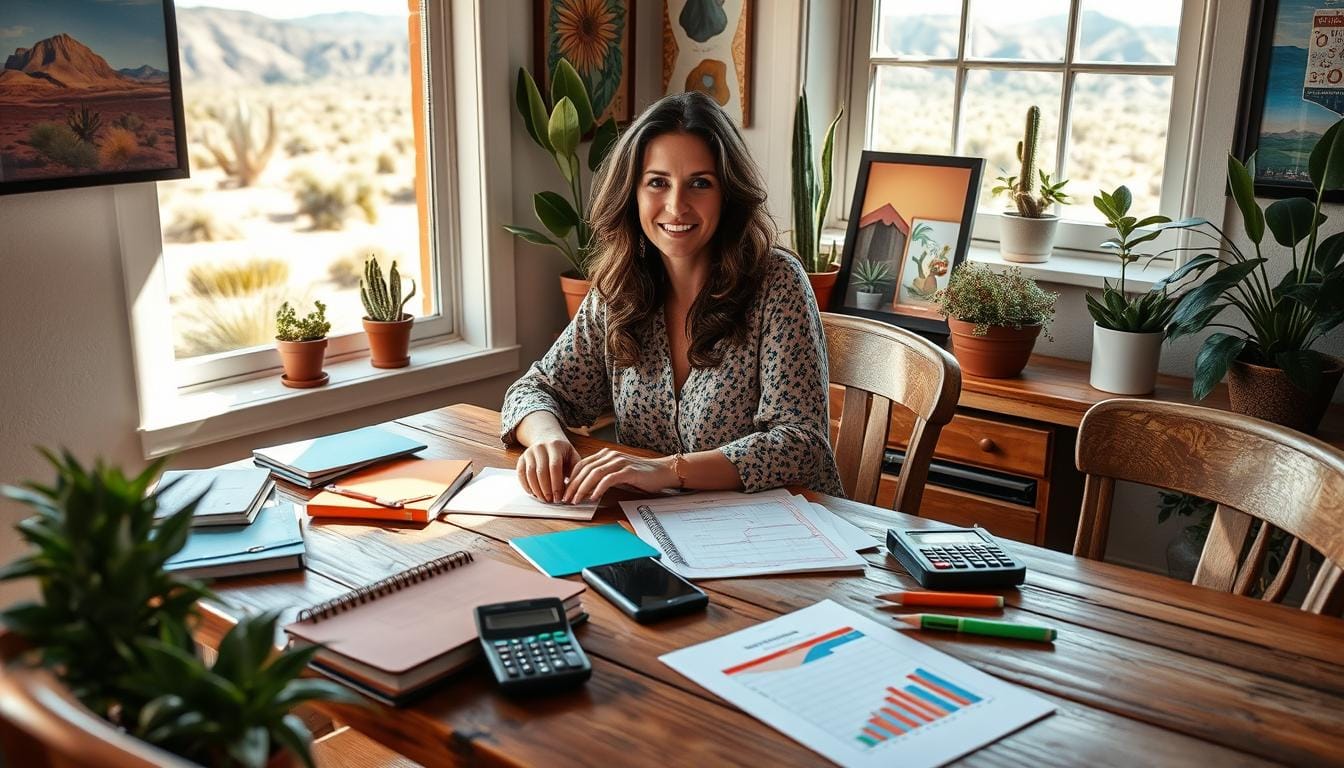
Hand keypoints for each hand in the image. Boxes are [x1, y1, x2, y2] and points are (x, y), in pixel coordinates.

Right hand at [516, 438, 580, 502]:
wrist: (548, 440)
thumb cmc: (563, 454)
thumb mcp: (573, 458)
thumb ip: (575, 472)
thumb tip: (572, 491)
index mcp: (555, 446)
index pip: (554, 466)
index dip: (556, 484)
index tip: (559, 497)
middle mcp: (540, 447)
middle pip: (541, 471)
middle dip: (546, 489)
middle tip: (551, 500)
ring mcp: (529, 452)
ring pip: (530, 474)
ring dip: (536, 490)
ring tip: (544, 499)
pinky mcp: (521, 458)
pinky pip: (521, 474)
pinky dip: (526, 486)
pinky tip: (533, 494)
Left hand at [562, 448, 677, 503]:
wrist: (662, 472)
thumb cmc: (640, 475)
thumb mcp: (617, 473)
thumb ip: (602, 476)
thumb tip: (585, 488)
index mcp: (606, 454)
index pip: (581, 465)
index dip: (570, 478)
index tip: (564, 491)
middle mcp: (610, 455)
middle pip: (585, 469)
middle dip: (573, 486)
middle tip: (566, 499)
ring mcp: (619, 462)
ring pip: (594, 474)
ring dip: (582, 488)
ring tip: (576, 500)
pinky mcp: (628, 471)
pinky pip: (608, 479)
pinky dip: (598, 489)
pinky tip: (593, 497)